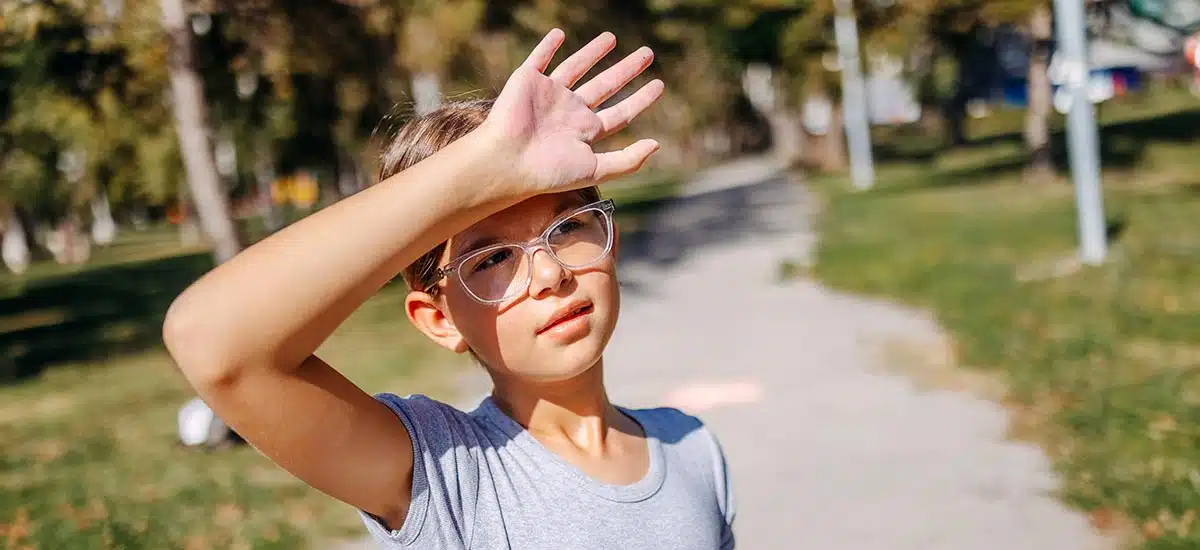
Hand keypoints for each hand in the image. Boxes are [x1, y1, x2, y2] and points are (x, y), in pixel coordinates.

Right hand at [482, 29, 664, 197]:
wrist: (508, 159)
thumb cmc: (548, 170)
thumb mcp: (595, 169)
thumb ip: (627, 161)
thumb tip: (657, 144)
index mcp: (585, 131)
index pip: (620, 113)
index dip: (641, 99)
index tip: (659, 84)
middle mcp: (569, 111)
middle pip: (605, 86)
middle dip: (627, 70)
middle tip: (648, 54)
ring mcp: (549, 95)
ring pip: (576, 68)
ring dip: (593, 52)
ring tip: (612, 38)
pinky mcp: (528, 81)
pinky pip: (539, 59)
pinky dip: (548, 46)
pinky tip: (559, 34)